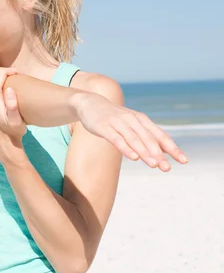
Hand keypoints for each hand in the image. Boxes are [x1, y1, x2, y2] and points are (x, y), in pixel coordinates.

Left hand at [0, 68, 27, 165]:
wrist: (3, 142)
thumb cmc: (13, 131)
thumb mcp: (16, 121)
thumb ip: (12, 105)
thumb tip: (9, 89)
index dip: (10, 71)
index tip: (20, 74)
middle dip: (5, 72)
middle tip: (17, 76)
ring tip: (11, 80)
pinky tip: (2, 87)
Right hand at [73, 92, 187, 170]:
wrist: (90, 103)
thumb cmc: (113, 117)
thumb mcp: (131, 123)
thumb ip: (145, 136)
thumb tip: (164, 153)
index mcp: (141, 120)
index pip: (160, 135)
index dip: (172, 148)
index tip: (183, 161)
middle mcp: (131, 120)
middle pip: (148, 139)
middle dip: (159, 154)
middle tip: (167, 168)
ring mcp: (117, 123)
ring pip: (134, 139)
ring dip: (145, 152)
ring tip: (154, 165)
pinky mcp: (104, 127)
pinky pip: (116, 138)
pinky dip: (125, 148)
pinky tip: (133, 157)